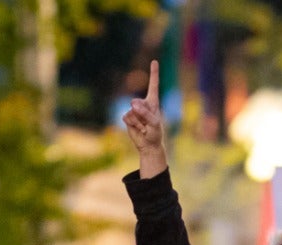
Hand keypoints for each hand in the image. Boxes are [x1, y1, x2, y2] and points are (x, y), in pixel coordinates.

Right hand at [122, 60, 166, 177]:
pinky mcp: (128, 117)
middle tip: (147, 124)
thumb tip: (132, 104)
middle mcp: (143, 104)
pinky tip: (138, 129)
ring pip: (131, 111)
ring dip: (138, 122)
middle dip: (141, 114)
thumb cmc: (155, 133)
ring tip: (144, 128)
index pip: (153, 85)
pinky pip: (126, 117)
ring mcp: (134, 110)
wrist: (148, 145)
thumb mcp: (154, 123)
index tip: (154, 61)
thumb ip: (145, 113)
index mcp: (153, 102)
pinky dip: (133, 125)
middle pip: (137, 102)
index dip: (154, 73)